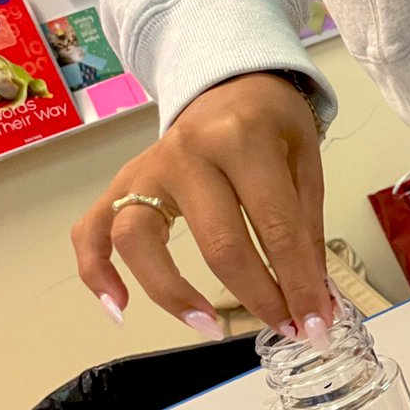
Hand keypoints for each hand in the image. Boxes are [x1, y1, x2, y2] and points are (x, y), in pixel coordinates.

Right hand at [73, 73, 332, 345]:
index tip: (316, 325)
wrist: (232, 80)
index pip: (276, 228)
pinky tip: (120, 309)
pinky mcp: (121, 183)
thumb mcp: (305, 163)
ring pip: (141, 240)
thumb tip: (316, 301)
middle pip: (219, 243)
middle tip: (286, 328)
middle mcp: (187, 153)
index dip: (299, 285)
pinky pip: (92, 231)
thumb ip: (307, 231)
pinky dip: (97, 273)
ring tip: (210, 327)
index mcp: (243, 140)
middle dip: (258, 297)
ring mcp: (146, 168)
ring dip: (173, 295)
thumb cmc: (273, 123)